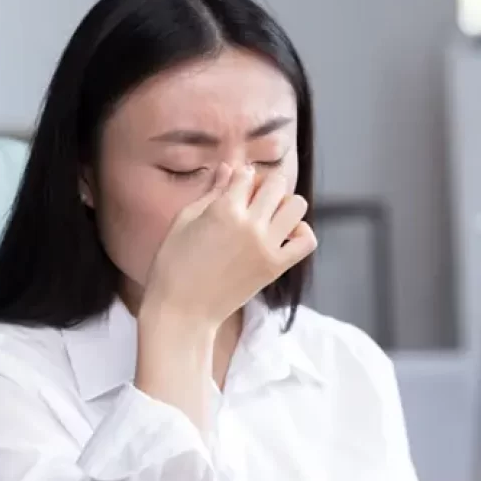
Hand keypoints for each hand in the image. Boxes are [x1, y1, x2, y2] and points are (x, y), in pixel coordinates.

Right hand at [141, 163, 316, 328]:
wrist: (182, 311)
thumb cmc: (173, 265)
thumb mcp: (184, 221)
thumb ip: (212, 192)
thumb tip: (230, 168)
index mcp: (223, 210)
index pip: (246, 174)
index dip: (240, 176)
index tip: (233, 187)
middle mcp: (250, 225)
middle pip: (276, 183)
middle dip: (264, 185)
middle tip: (250, 200)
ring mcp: (266, 247)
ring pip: (297, 205)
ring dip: (285, 204)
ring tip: (268, 216)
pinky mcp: (275, 267)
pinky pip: (306, 241)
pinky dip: (300, 232)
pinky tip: (283, 234)